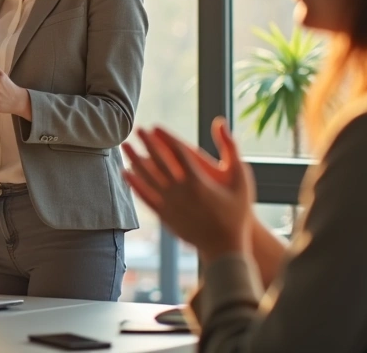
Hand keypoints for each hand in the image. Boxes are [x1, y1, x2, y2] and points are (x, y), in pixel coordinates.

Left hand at [121, 117, 254, 263]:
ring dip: (134, 160)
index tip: (153, 127)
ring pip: (147, 178)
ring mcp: (170, 204)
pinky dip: (134, 184)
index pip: (175, 152)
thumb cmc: (237, 211)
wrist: (226, 246)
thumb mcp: (241, 177)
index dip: (163, 137)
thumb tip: (220, 121)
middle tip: (135, 129)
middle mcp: (180, 190)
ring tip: (125, 147)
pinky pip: (145, 196)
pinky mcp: (165, 216)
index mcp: (198, 179)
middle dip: (145, 144)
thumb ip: (231, 147)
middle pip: (158, 161)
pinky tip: (125, 174)